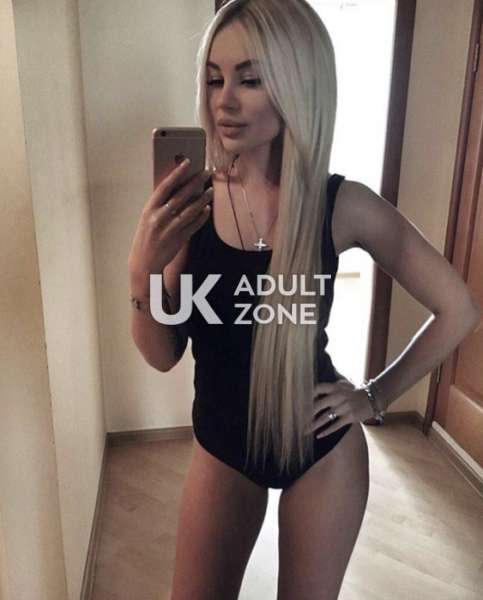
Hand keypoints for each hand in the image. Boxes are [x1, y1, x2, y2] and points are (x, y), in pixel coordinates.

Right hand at [128, 160, 213, 294]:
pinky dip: (201, 216)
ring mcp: (170, 229)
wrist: (144, 262)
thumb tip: (178, 188)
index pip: (164, 186)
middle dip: (196, 182)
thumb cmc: (146, 237)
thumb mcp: (147, 218)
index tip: (187, 162)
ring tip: (210, 190)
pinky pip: (194, 225)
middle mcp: (159, 218)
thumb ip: (160, 205)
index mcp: (149, 209)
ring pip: (190, 210)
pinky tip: (207, 209)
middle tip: (207, 172)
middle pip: (181, 196)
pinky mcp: (179, 239)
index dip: (177, 173)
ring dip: (202, 199)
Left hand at [304, 378, 373, 438]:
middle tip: (297, 421)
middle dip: (306, 414)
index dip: (306, 395)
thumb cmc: (356, 392)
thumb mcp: (344, 384)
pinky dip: (326, 431)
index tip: (297, 402)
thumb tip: (322, 373)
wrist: (374, 398)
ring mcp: (344, 407)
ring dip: (313, 425)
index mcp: (335, 387)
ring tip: (304, 430)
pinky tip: (318, 435)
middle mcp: (338, 396)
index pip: (317, 388)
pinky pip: (335, 425)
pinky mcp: (350, 417)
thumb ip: (333, 382)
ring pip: (325, 417)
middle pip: (318, 405)